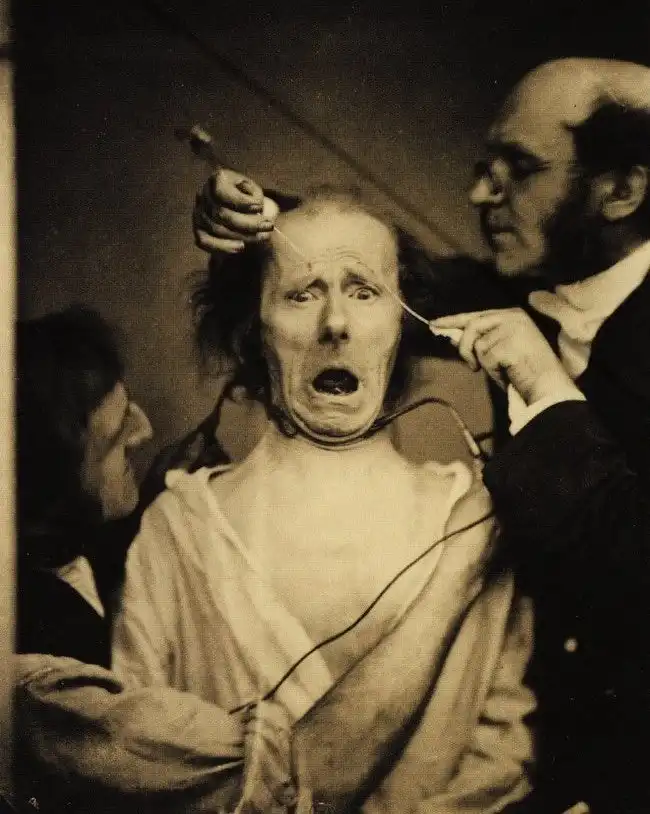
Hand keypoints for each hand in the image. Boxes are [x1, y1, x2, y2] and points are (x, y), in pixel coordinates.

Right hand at [192, 168, 278, 252]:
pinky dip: (223, 247)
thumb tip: (255, 207)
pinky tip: (241, 247)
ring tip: (263, 236)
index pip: (222, 193)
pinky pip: (204, 242)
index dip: (241, 203)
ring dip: (243, 236)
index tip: (260, 207)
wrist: (241, 208)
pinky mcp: (199, 229)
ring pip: (217, 229)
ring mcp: (199, 213)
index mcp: (217, 179)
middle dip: (248, 223)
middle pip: (222, 214)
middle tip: (269, 226)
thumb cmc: (250, 197)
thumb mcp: (254, 191)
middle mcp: (204, 195)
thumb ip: (254, 197)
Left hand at [431, 308, 574, 403]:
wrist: (548, 386)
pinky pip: (485, 358)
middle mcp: (513, 316)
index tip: (434, 324)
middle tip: (472, 365)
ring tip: (500, 370)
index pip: (476, 315)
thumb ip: (478, 340)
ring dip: (483, 362)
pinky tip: (507, 373)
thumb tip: (451, 336)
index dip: (453, 320)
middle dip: (465, 347)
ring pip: (477, 344)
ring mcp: (513, 328)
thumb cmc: (524, 371)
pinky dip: (491, 370)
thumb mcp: (499, 350)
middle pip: (473, 325)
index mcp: (513, 315)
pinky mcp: (509, 343)